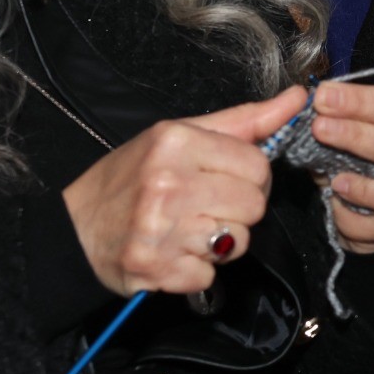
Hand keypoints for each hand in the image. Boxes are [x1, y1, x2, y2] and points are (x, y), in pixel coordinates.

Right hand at [60, 88, 302, 296]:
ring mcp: (161, 229)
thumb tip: (299, 98)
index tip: (227, 179)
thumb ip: (244, 120)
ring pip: (237, 241)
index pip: (258, 164)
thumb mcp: (179, 134)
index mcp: (176, 141)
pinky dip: (197, 270)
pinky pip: (211, 276)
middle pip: (254, 205)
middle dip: (239, 209)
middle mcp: (168, 183)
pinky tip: (174, 253)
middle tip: (207, 206)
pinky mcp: (157, 270)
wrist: (74, 229)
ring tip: (189, 229)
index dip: (250, 176)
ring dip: (221, 242)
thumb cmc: (130, 177)